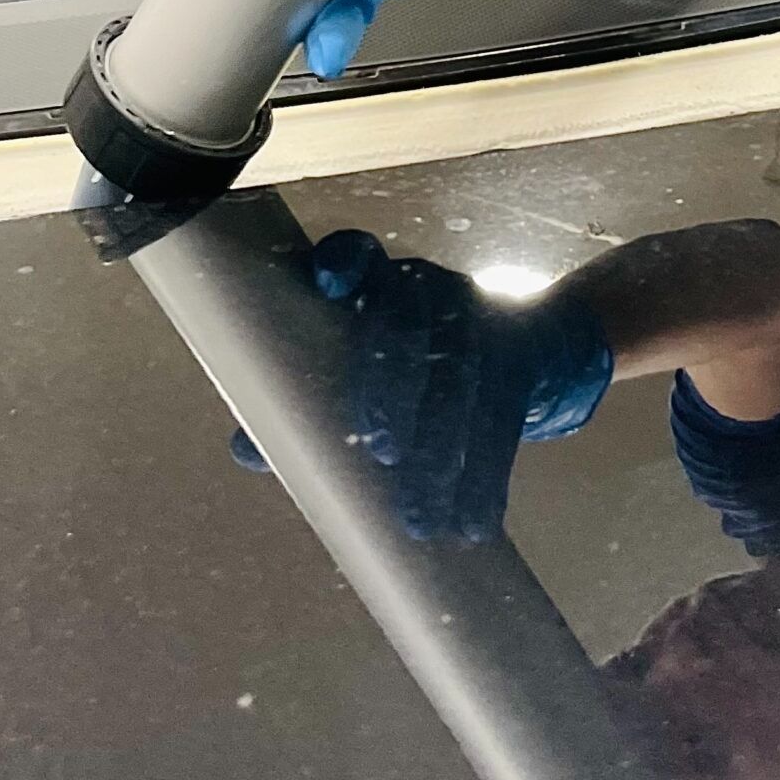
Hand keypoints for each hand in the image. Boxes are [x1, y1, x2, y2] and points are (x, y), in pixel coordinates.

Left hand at [231, 231, 612, 540]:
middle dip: (394, 385)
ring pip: (460, 383)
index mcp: (381, 282)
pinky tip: (475, 524)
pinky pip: (505, 420)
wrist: (534, 342)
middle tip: (380, 450)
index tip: (327, 284)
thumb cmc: (423, 359)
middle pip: (408, 325)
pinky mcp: (522, 356)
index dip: (345, 262)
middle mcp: (429, 289)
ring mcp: (481, 318)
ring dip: (442, 454)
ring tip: (420, 520)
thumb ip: (310, 397)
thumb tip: (245, 450)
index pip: (359, 254)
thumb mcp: (373, 362)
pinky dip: (488, 479)